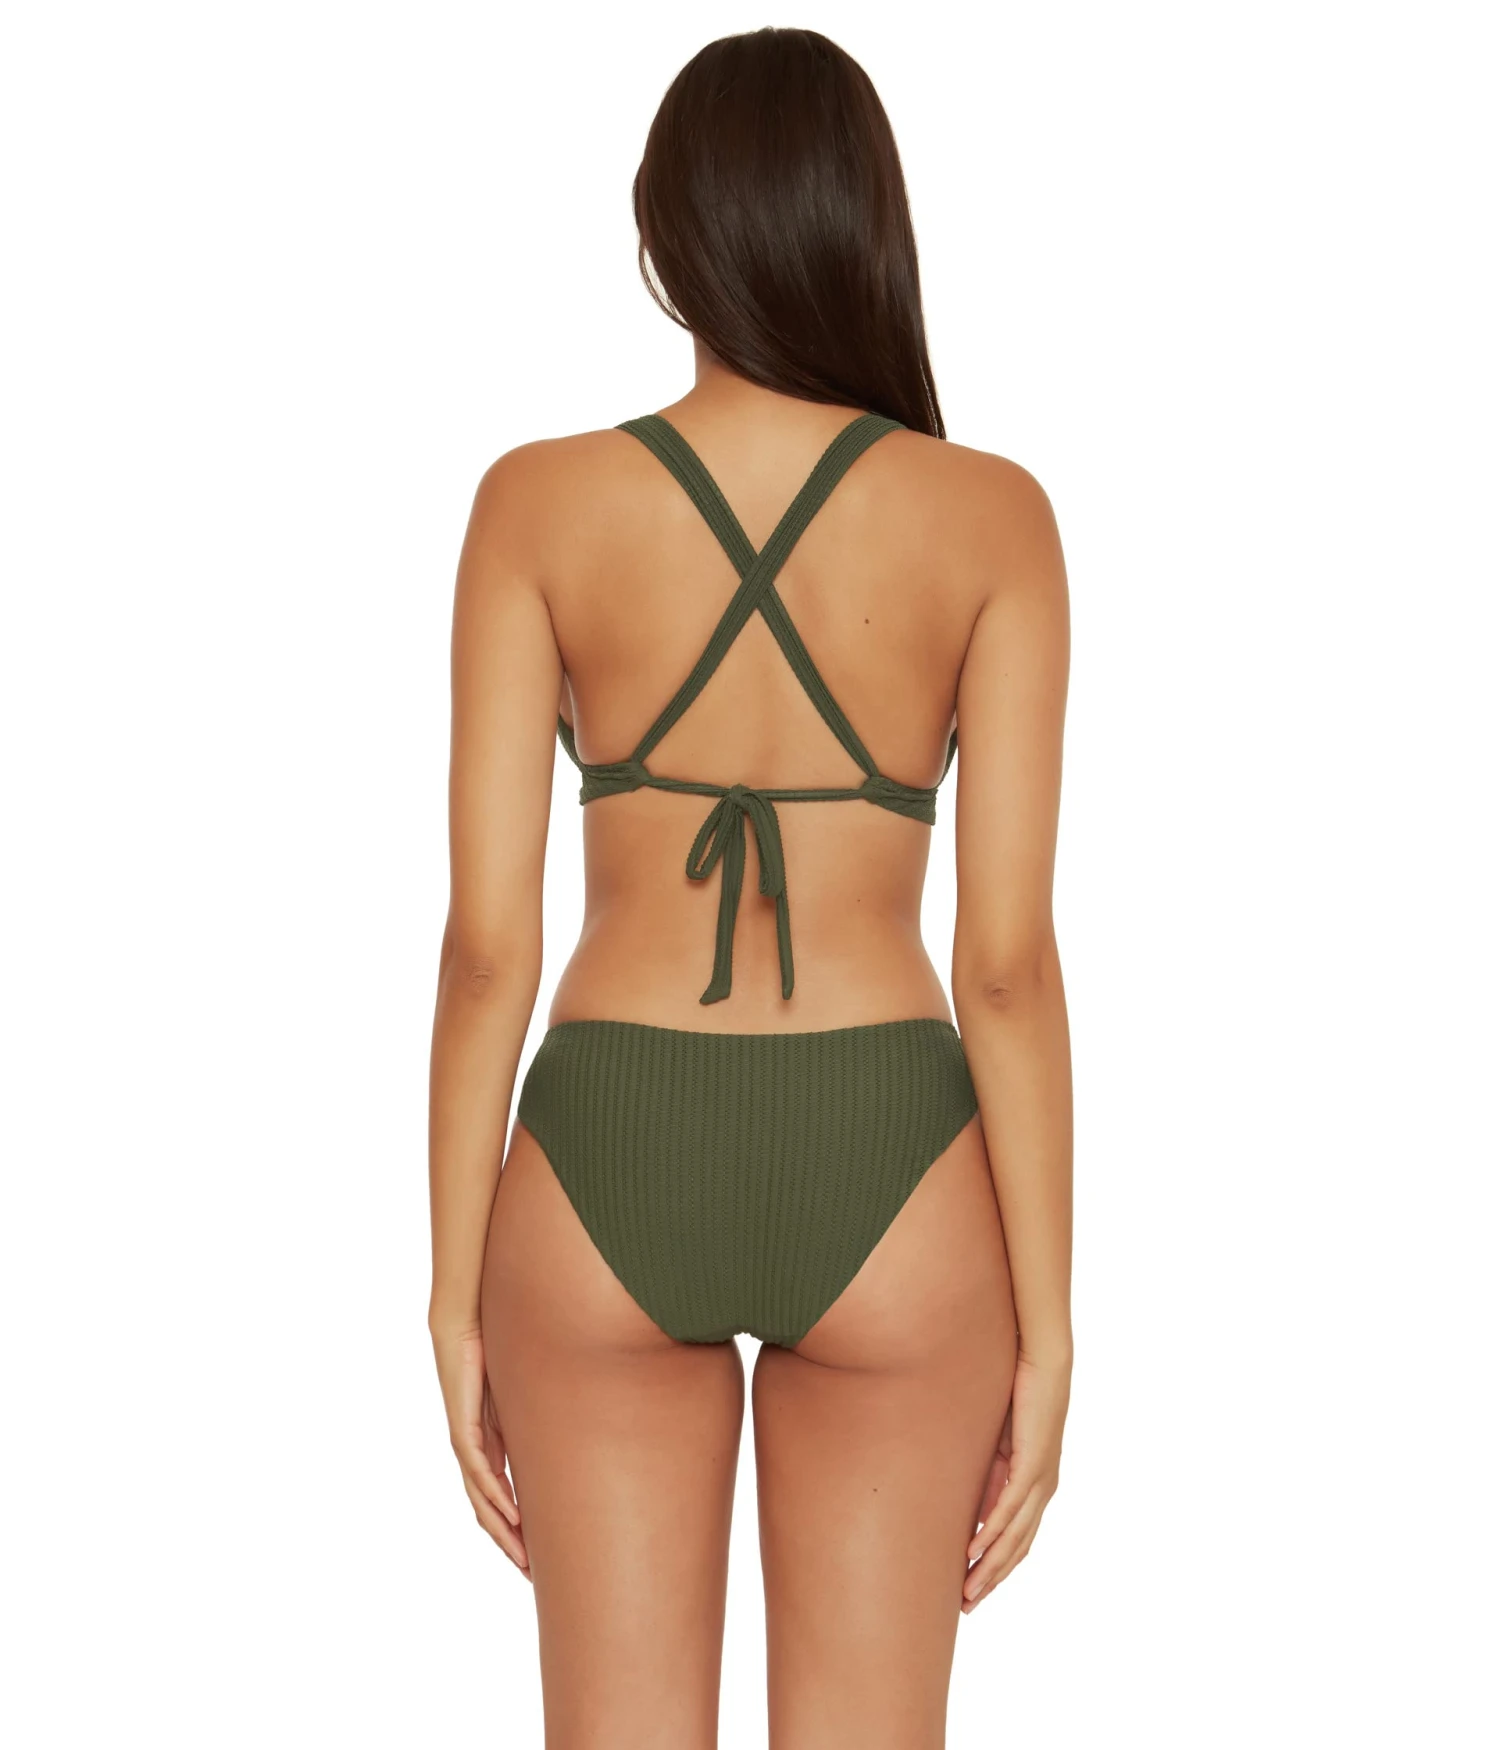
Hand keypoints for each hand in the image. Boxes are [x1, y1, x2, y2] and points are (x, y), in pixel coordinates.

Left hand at [431, 1323, 528, 1576]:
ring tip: (523, 1560)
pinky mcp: (463, 1430)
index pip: (502, 1499)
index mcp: (490, 1446)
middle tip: (532, 1577)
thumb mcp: (527, 1392)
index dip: (518, 1530)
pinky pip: (480, 1473)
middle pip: (490, 1512)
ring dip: (503, 1533)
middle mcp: (476, 1452)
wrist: (465, 1323)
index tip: (537, 1557)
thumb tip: (584, 1419)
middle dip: (511, 1545)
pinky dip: (496, 1498)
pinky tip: (512, 1516)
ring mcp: (467, 1444)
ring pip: (482, 1502)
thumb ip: (544, 1412)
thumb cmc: (496, 1349)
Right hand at [962, 1349, 1069, 1610]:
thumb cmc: (1019, 1395)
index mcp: (1035, 1486)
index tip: (972, 1588)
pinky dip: (993, 1533)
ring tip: (969, 1589)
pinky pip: (1011, 1507)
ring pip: (1015, 1537)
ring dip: (990, 1566)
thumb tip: (971, 1505)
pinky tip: (976, 1551)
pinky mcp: (1032, 1464)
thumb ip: (988, 1474)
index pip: (1015, 1539)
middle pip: (1017, 1548)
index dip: (994, 1566)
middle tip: (967, 1605)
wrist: (1041, 1362)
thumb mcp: (996, 1443)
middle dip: (991, 1578)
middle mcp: (1043, 1490)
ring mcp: (1040, 1480)